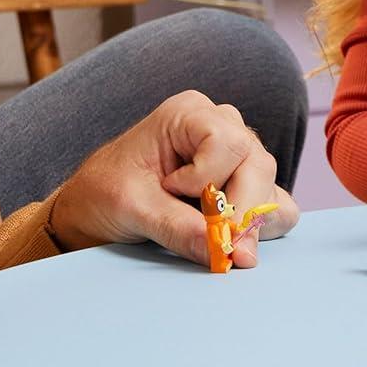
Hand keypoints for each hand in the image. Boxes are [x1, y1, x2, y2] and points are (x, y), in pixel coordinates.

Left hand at [48, 91, 299, 268]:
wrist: (91, 208)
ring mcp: (236, 155)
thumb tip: (225, 251)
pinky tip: (231, 241)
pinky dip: (260, 228)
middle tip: (220, 250)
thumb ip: (177, 227)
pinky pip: (275, 204)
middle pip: (258, 165)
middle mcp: (221, 126)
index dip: (209, 177)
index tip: (172, 193)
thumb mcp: (132, 208)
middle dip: (240, 211)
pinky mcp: (243, 184)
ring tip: (213, 241)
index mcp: (190, 114)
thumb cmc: (104, 192)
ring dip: (249, 222)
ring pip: (270, 187)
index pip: (229, 141)